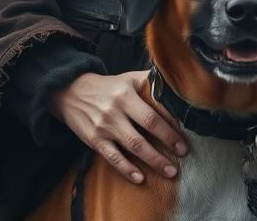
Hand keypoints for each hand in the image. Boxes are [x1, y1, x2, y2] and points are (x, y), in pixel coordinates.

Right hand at [49, 70, 187, 183]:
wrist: (73, 92)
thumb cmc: (109, 86)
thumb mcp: (128, 78)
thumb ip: (150, 81)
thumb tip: (176, 83)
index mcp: (126, 94)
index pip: (151, 116)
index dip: (168, 132)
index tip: (183, 144)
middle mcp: (115, 111)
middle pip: (143, 134)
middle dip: (163, 150)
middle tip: (180, 161)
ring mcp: (104, 127)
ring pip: (130, 148)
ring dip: (151, 161)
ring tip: (169, 172)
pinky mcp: (94, 140)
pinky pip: (112, 158)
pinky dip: (126, 169)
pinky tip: (140, 178)